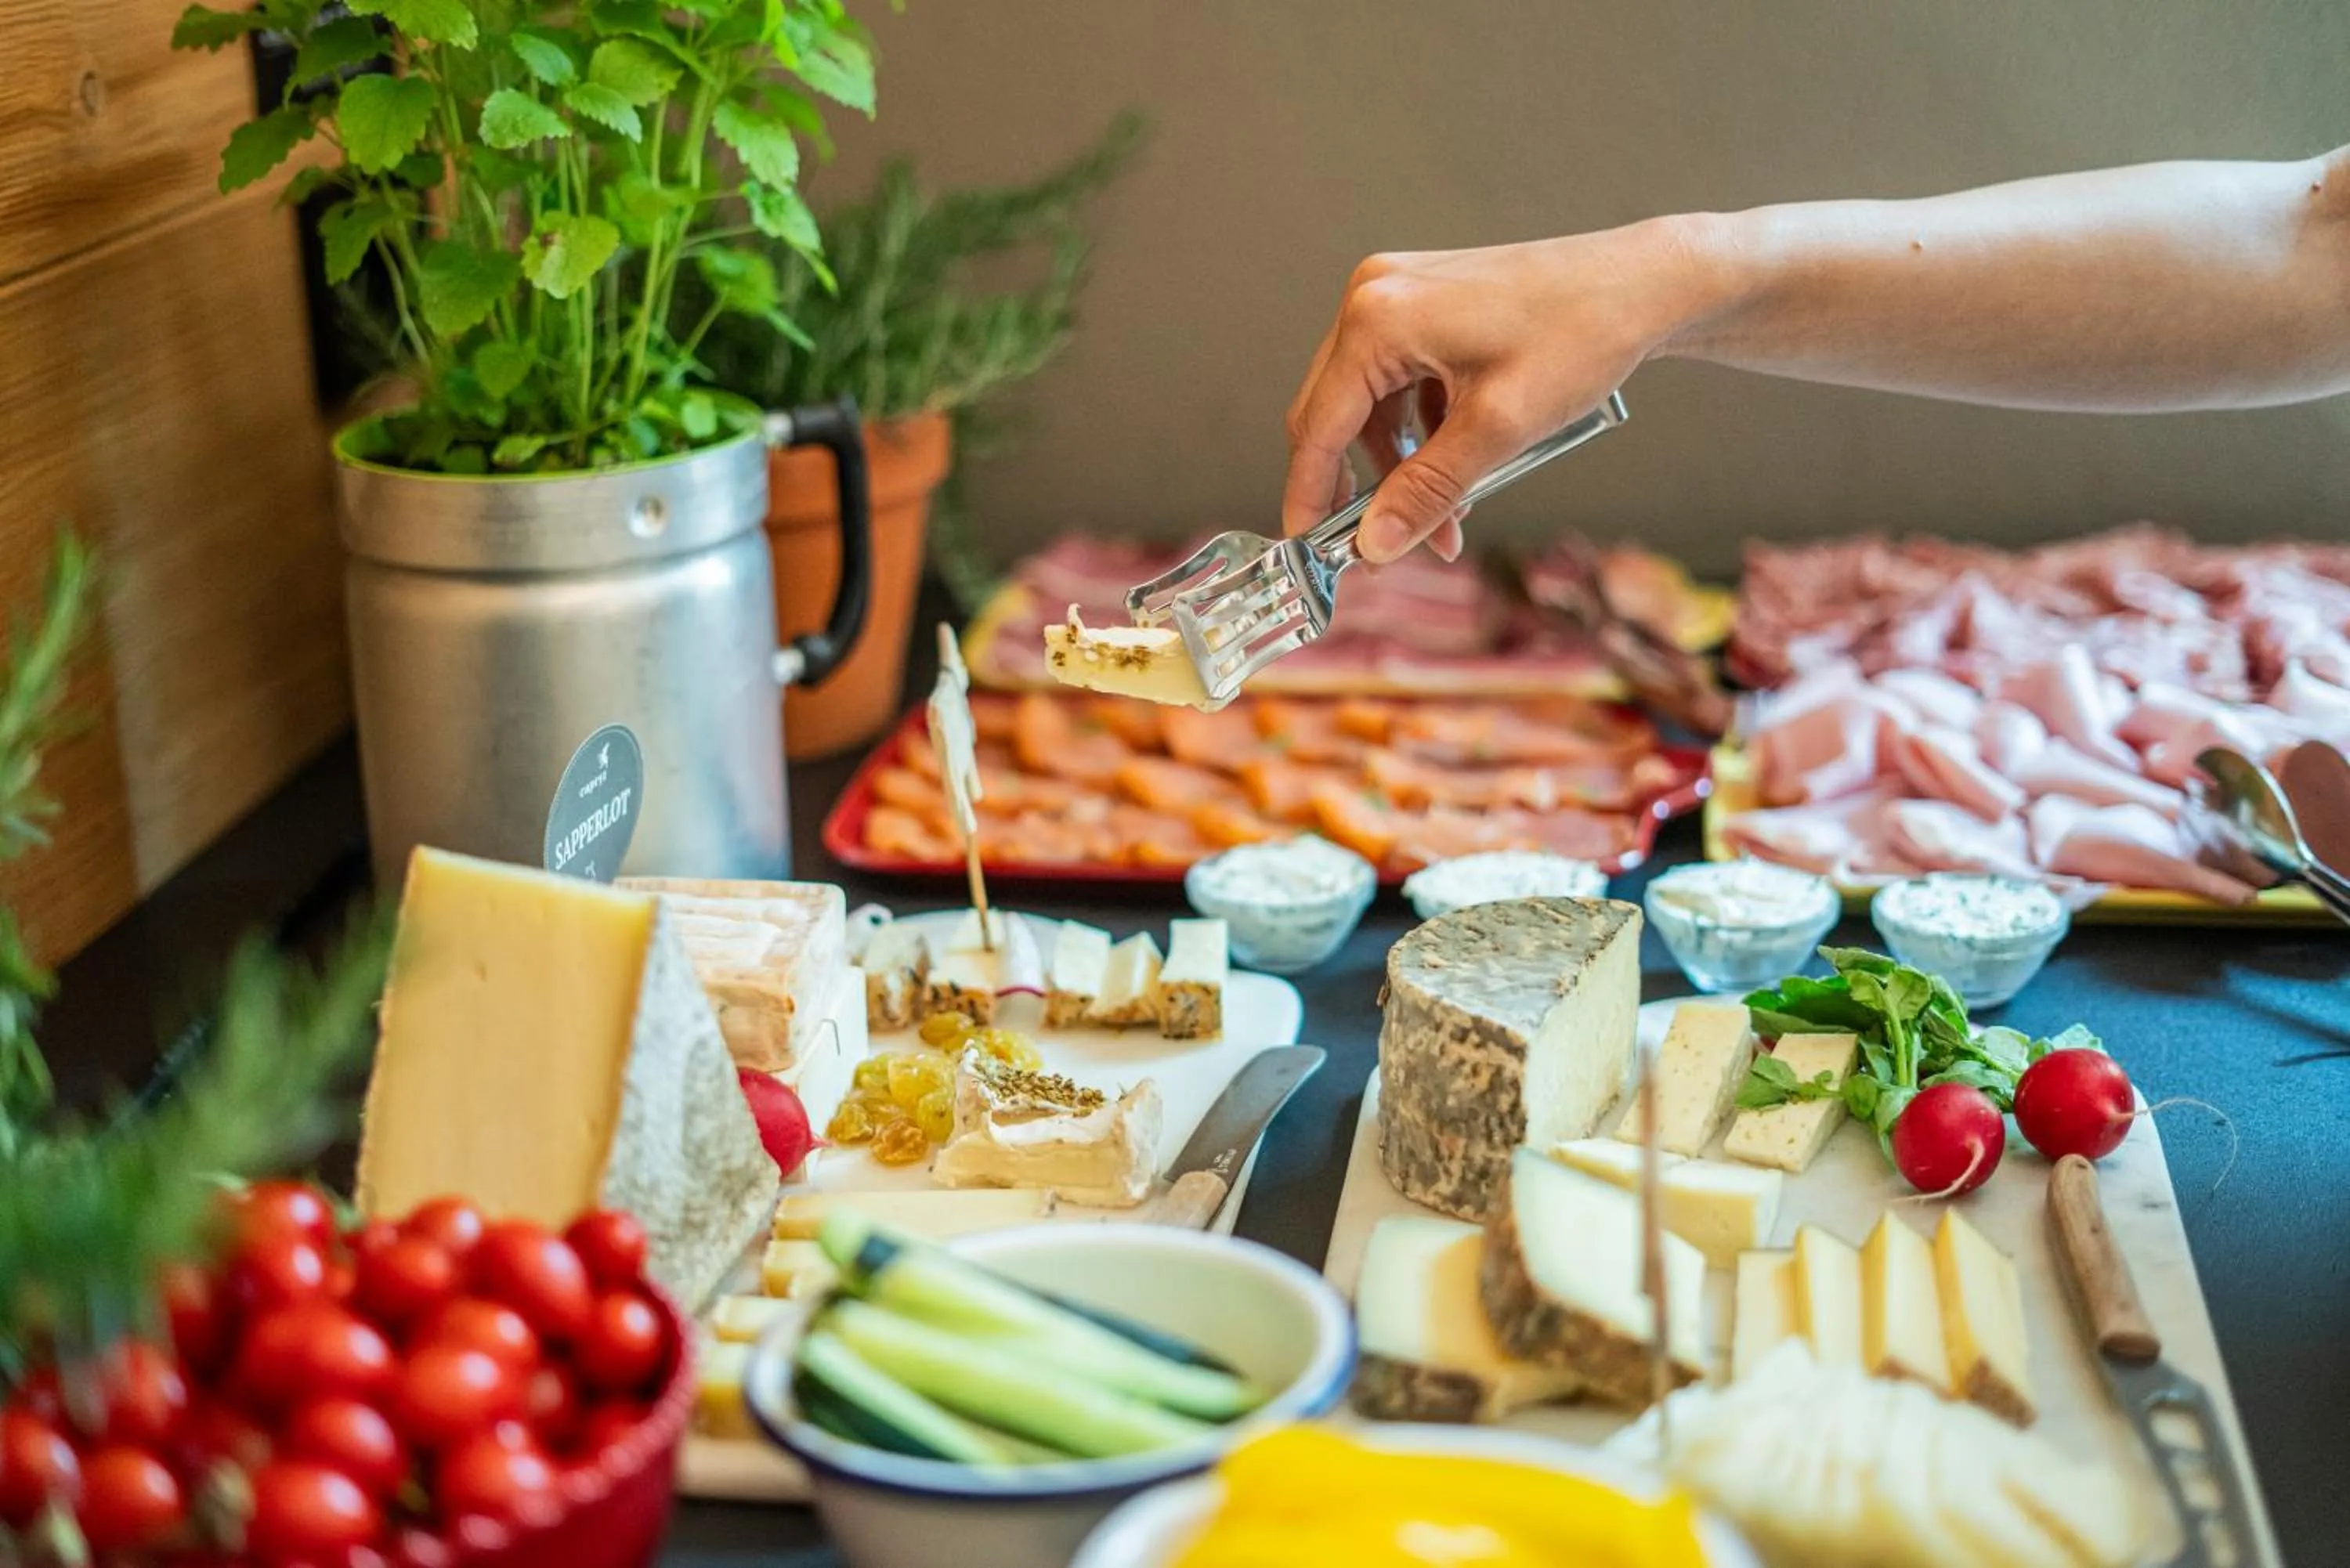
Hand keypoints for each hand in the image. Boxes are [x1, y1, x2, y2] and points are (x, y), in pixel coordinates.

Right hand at [1282, 224, 1691, 562]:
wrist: (1644, 285)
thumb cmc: (1581, 337)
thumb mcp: (1499, 430)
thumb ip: (1426, 491)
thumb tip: (1374, 544)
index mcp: (1379, 319)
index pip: (1318, 426)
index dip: (1310, 496)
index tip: (1311, 550)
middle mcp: (1375, 295)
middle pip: (1333, 415)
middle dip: (1362, 487)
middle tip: (1385, 544)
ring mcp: (1397, 293)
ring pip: (1369, 405)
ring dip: (1399, 466)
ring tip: (1446, 516)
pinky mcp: (1424, 302)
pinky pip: (1398, 382)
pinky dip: (1421, 432)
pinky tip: (1460, 463)